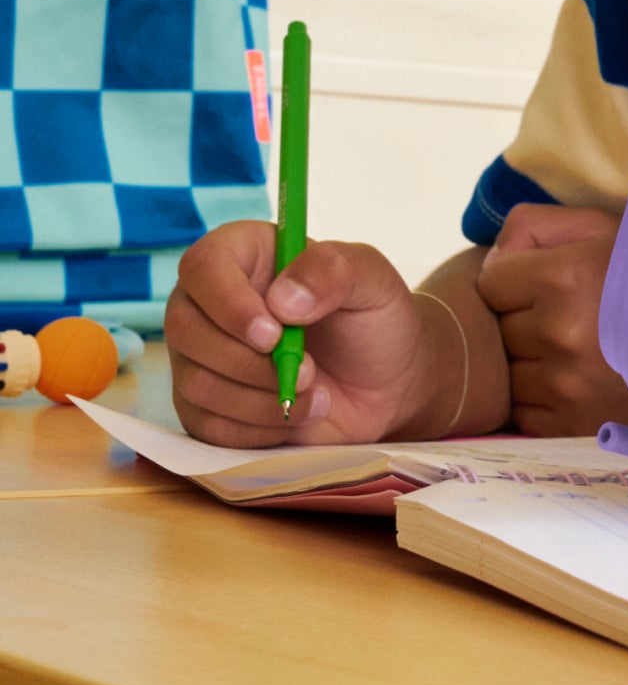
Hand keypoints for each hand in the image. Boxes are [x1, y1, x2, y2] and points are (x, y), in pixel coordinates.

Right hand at [167, 220, 436, 446]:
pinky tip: (297, 415)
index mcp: (248, 256)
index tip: (272, 333)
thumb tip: (282, 299)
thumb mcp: (374, 281)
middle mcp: (212, 303)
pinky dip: (258, 428)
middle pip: (184, 329)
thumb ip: (333, 271)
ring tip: (315, 392)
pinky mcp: (205, 407)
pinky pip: (207, 426)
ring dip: (260, 399)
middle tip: (309, 370)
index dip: (228, 302)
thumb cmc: (375, 321)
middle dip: (249, 362)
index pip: (203, 266)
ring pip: (195, 383)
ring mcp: (201, 358)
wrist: (386, 386)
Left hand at [476, 204, 627, 436]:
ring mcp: (566, 387)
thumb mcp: (601, 228)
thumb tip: (492, 257)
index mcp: (566, 278)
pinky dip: (544, 398)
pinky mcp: (573, 426)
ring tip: (577, 346)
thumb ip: (534, 226)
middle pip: (499, 328)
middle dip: (524, 318)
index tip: (544, 279)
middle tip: (569, 312)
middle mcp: (561, 335)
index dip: (514, 277)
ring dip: (532, 361)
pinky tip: (580, 378)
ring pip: (509, 372)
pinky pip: (526, 411)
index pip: (490, 281)